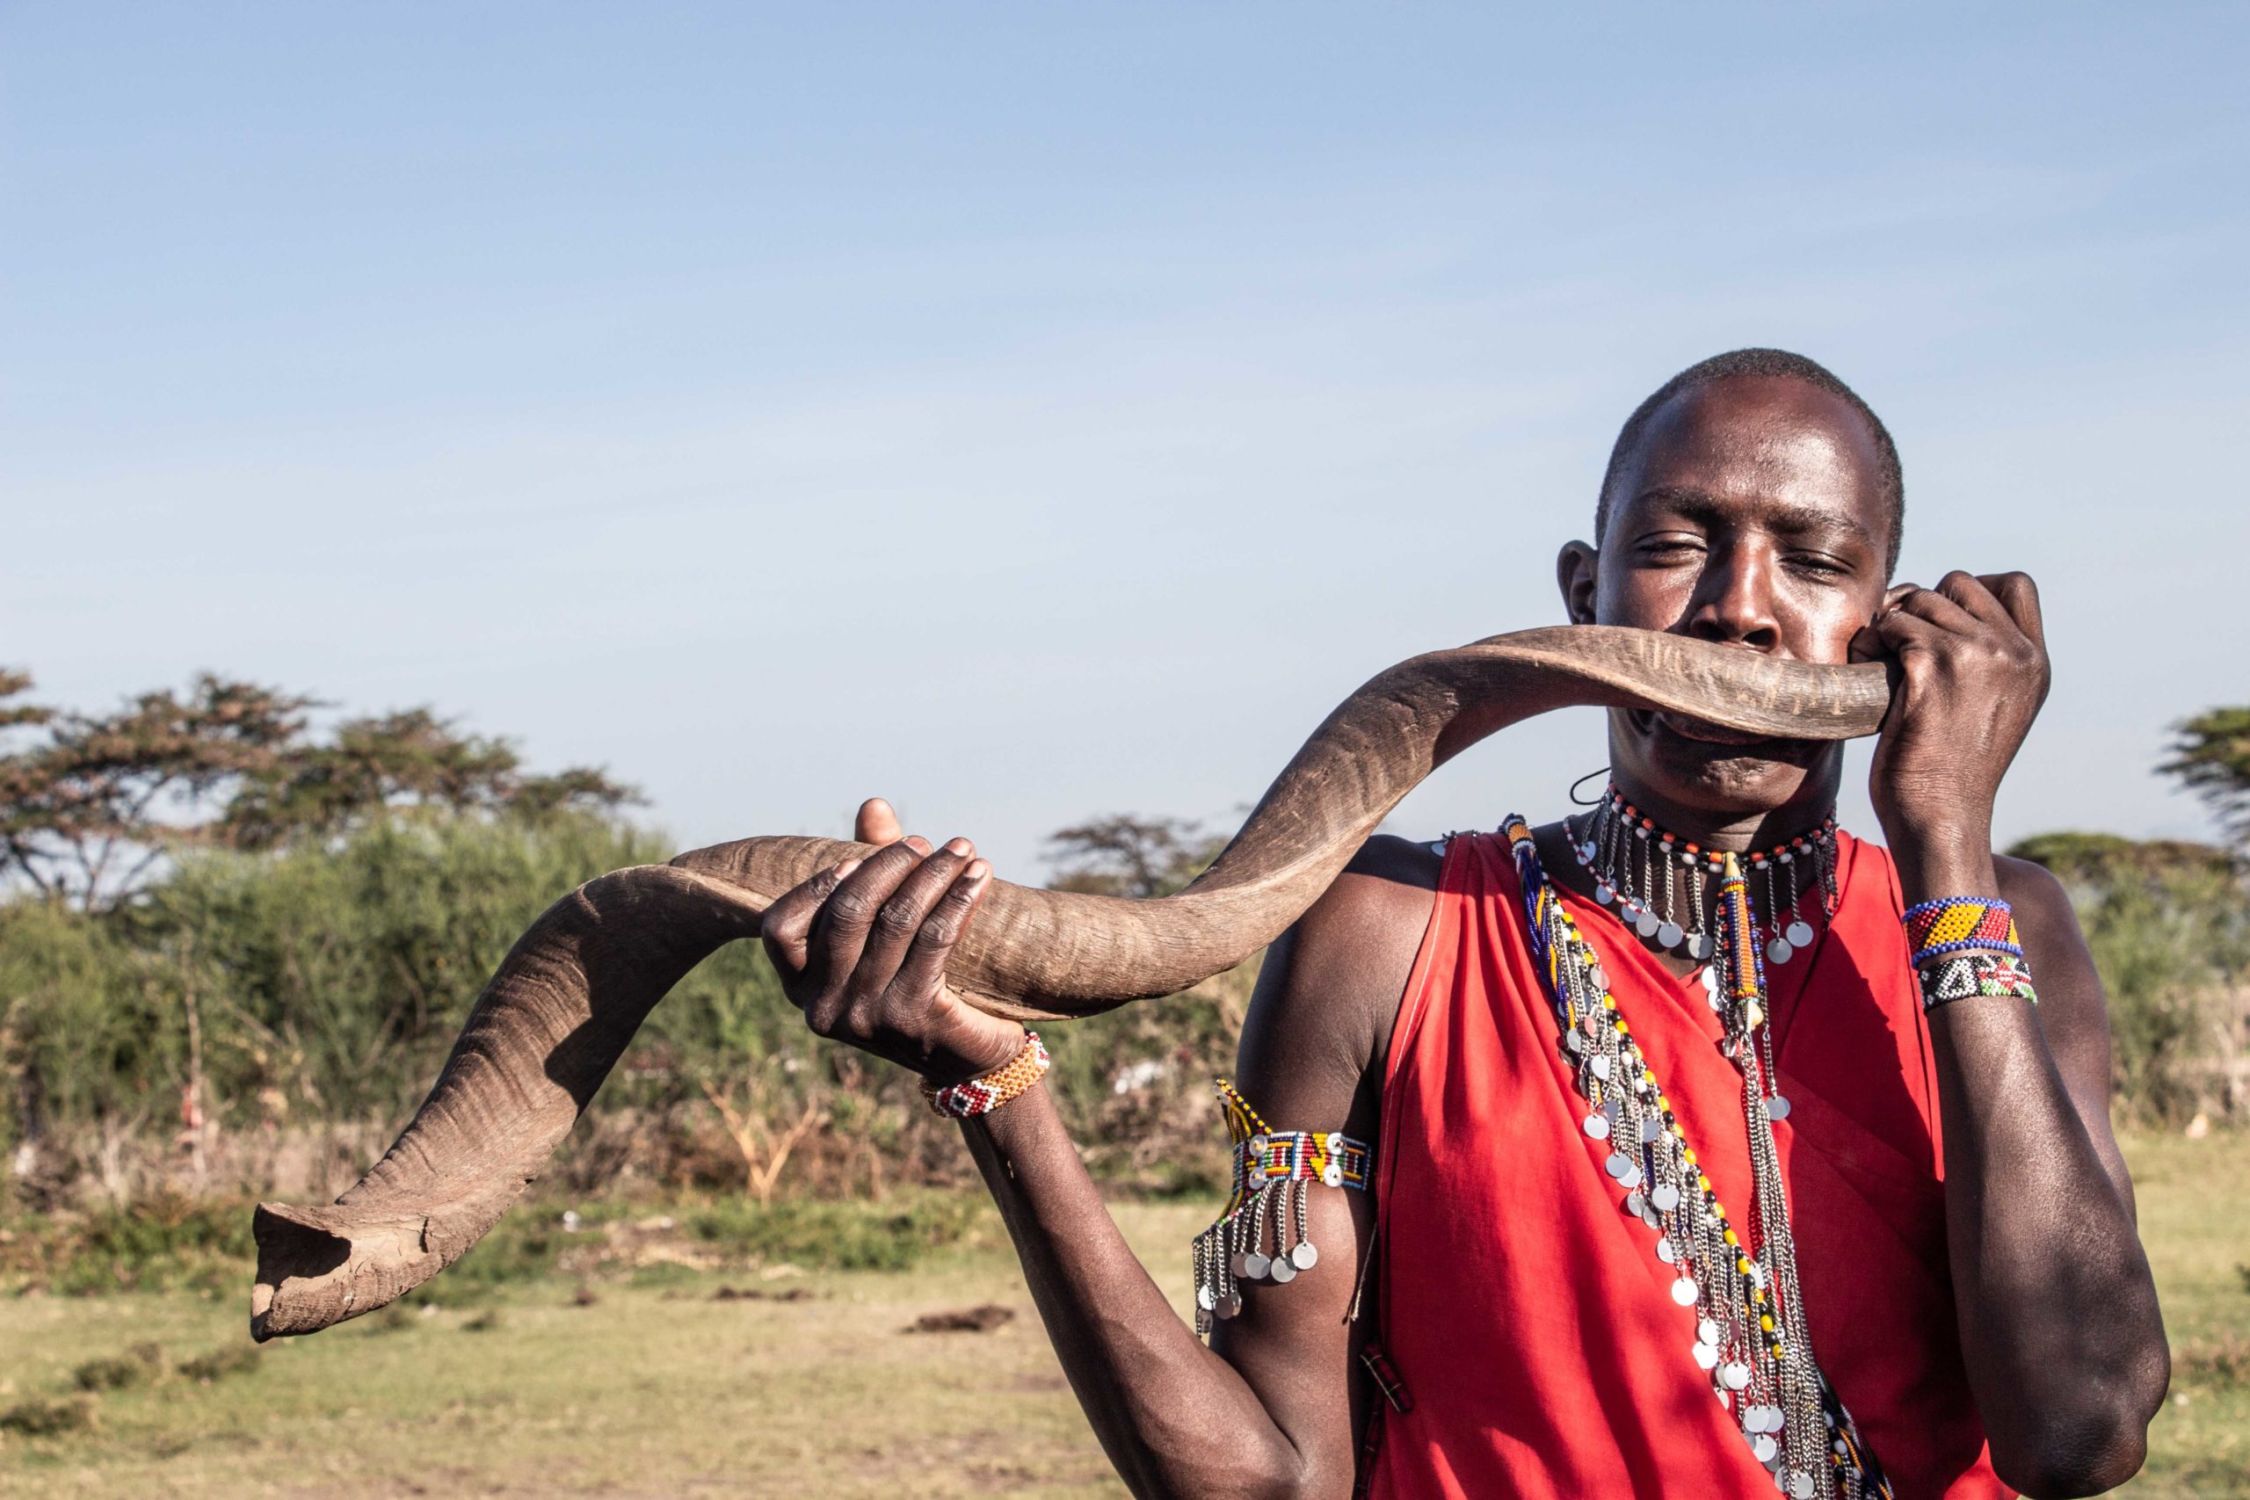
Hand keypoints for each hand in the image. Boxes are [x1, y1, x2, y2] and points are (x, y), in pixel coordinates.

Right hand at [761, 797, 1026, 1085]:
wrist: (970, 1061)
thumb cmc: (918, 986)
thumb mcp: (885, 935)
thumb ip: (871, 870)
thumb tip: (873, 804)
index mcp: (802, 990)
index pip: (779, 929)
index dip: (813, 886)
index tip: (853, 859)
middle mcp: (825, 1008)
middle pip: (847, 913)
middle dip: (887, 865)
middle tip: (923, 843)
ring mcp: (868, 1016)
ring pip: (897, 920)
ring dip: (934, 874)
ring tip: (962, 849)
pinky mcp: (916, 1017)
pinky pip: (937, 937)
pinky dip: (960, 898)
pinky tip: (979, 877)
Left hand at [1853, 571, 2048, 869]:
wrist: (1942, 817)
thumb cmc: (1952, 772)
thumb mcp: (1994, 710)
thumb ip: (1989, 662)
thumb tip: (1944, 610)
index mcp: (2035, 662)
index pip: (2016, 583)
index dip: (1970, 590)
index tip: (1939, 622)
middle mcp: (2015, 652)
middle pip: (1959, 583)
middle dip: (1920, 602)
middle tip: (1896, 639)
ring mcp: (1978, 655)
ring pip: (1920, 599)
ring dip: (1889, 622)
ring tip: (1879, 660)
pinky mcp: (1934, 666)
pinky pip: (1893, 623)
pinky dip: (1871, 640)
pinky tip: (1866, 669)